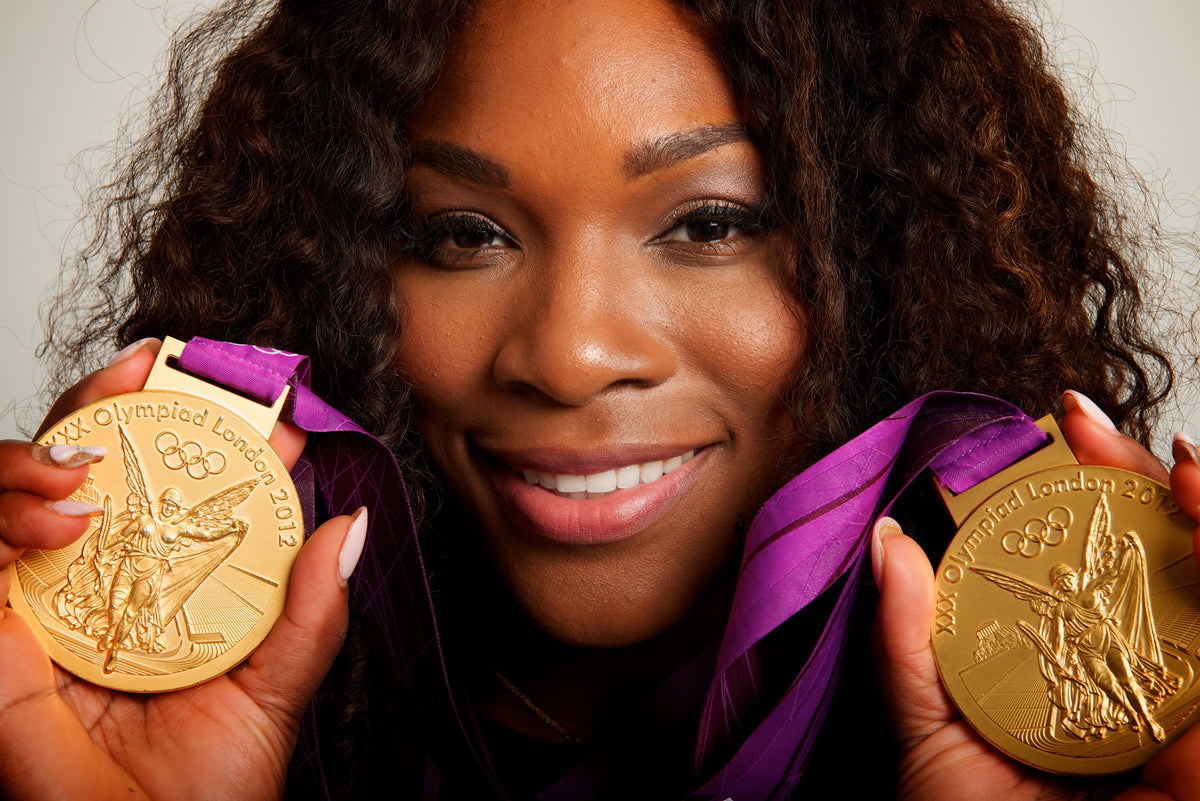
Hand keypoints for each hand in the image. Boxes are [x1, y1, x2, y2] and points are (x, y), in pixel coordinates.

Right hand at [0, 339, 363, 799]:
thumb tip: (352, 528)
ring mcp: (37, 598)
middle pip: (86, 461)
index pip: (167, 482)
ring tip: (89, 463)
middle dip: (107, 400)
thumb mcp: (271, 692)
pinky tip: (59, 520)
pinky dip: (5, 512)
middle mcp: (94, 580)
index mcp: (160, 583)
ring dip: (45, 449)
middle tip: (147, 368)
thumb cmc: (201, 791)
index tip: (225, 378)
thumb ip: (309, 615)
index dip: (187, 421)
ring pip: (19, 484)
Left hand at [871, 389, 1199, 799]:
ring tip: (1169, 463)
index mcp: (1092, 671)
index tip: (1059, 426)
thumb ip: (909, 640)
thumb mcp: (928, 732)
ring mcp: (1191, 713)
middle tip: (1088, 424)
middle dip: (1141, 486)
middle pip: (1173, 564)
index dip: (1099, 489)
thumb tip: (886, 538)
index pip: (1111, 563)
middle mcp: (1157, 686)